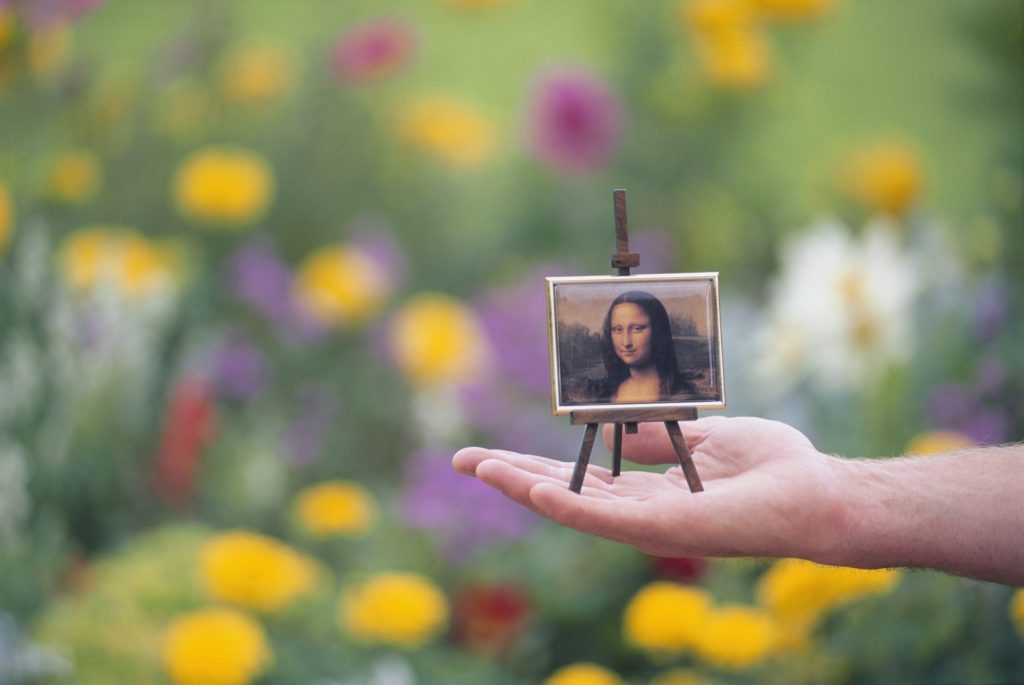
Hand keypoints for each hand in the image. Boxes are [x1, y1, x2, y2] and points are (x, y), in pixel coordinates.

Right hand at [452, 416, 850, 562]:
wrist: (818, 491)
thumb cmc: (772, 466)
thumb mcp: (702, 435)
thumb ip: (655, 434)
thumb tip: (613, 423)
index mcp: (648, 491)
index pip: (577, 478)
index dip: (531, 464)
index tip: (489, 454)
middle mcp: (641, 513)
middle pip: (563, 492)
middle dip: (510, 477)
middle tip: (461, 461)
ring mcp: (652, 525)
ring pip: (575, 507)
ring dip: (525, 487)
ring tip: (482, 469)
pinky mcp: (670, 529)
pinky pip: (611, 519)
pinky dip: (571, 505)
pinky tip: (538, 489)